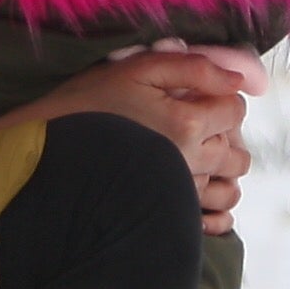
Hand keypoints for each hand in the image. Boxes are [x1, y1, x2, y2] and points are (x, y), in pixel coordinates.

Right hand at [10, 50, 251, 236]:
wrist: (50, 149)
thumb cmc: (92, 103)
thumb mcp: (140, 69)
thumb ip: (195, 69)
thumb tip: (238, 81)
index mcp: (187, 122)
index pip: (235, 108)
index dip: (219, 97)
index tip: (193, 97)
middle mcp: (190, 161)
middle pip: (237, 151)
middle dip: (222, 135)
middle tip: (191, 124)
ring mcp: (180, 192)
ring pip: (230, 186)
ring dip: (220, 171)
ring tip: (193, 157)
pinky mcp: (169, 213)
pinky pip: (216, 220)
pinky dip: (217, 209)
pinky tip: (198, 190)